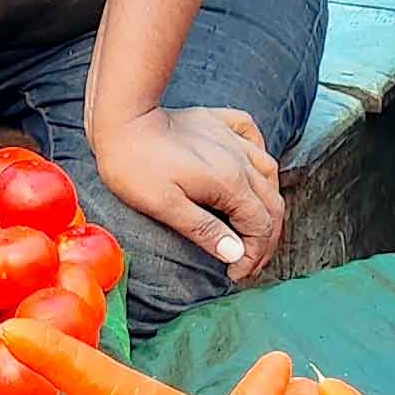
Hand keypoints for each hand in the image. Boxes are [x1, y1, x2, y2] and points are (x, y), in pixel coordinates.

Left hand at [92, 107, 284, 284]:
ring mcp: (233, 139)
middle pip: (271, 205)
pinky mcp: (221, 124)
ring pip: (269, 175)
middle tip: (249, 263)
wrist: (123, 120)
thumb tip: (236, 254)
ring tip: (255, 227)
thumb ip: (204, 230)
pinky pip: (254, 139)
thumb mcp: (165, 206)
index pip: (261, 227)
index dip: (254, 257)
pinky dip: (259, 159)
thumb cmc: (136, 165)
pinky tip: (252, 170)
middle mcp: (241, 161)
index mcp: (230, 183)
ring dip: (268, 205)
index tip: (237, 275)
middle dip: (266, 239)